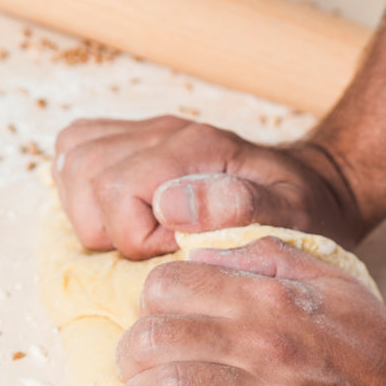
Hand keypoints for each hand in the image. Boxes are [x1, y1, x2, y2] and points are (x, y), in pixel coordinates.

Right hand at [53, 115, 366, 259]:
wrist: (313, 187)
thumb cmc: (302, 212)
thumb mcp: (292, 216)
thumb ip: (244, 207)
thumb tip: (173, 206)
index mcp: (197, 149)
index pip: (117, 192)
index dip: (138, 241)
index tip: (177, 254)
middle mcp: (164, 132)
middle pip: (85, 174)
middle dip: (108, 229)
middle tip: (154, 249)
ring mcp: (147, 133)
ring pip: (72, 161)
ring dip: (89, 210)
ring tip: (134, 234)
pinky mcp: (136, 142)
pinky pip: (75, 151)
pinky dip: (82, 189)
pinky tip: (117, 214)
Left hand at [115, 237, 385, 385]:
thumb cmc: (380, 358)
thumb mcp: (332, 283)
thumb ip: (267, 256)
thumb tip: (200, 250)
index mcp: (269, 296)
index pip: (165, 287)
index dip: (149, 314)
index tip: (161, 341)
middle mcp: (264, 341)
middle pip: (150, 342)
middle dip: (130, 369)